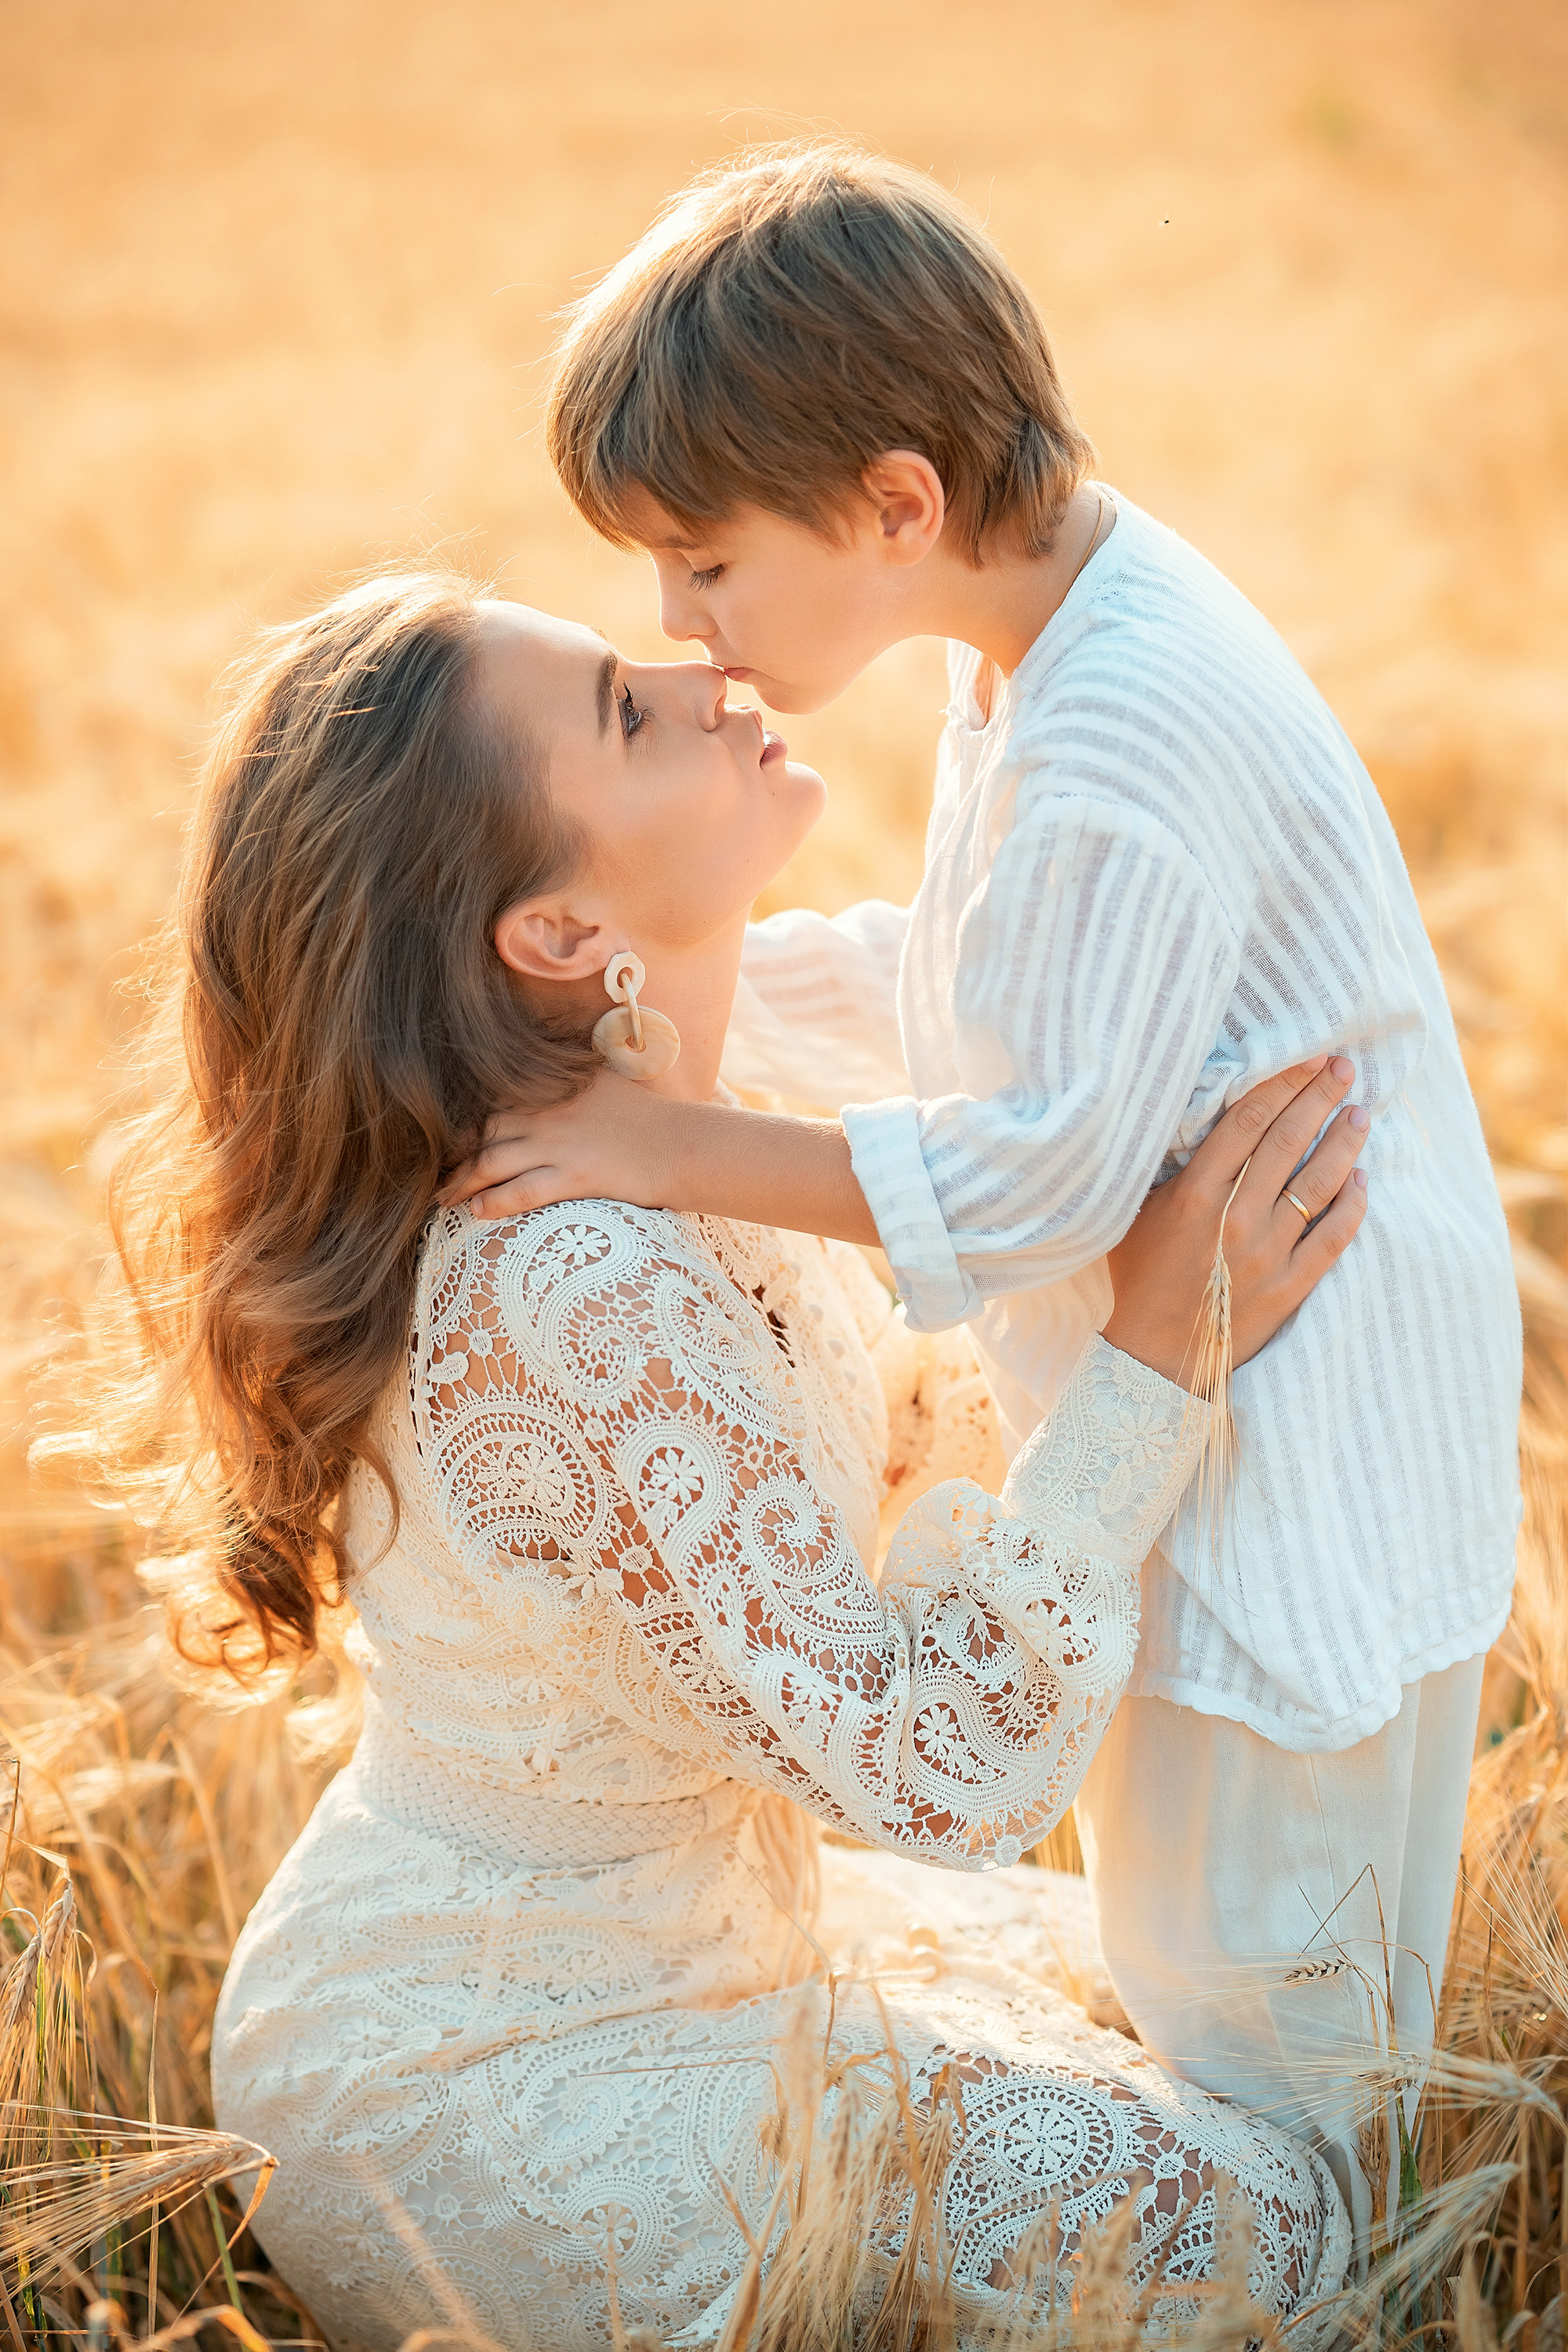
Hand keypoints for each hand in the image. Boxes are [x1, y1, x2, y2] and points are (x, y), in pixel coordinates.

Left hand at [440, 1069, 679, 1217]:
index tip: (440, 1134)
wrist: (678, 1143)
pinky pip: (523, 1190)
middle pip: (480, 1132)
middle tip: (431, 1172)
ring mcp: (558, 1145)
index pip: (490, 1099)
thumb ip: (568, 1068)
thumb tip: (549, 1059)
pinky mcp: (573, 1176)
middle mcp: (546, 1114)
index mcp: (550, 1088)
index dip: (460, 1119)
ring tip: (442, 1199)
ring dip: (461, 1181)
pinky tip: (477, 1211)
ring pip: (492, 1161)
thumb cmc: (644, 1113)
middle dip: (451, 1154)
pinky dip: (495, 1201)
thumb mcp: (602, 1077)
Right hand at [1103, 1056, 1368, 1389]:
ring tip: (1360, 1114)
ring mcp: (1267, 1253)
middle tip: (1346, 1069)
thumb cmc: (1138, 1279)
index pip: (1249, 1121)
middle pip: (1288, 1141)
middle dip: (1320, 1097)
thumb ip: (1169, 1170)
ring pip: (1318, 1183)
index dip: (1283, 1084)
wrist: (1152, 1358)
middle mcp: (1236, 1217)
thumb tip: (1198, 1120)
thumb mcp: (1135, 1214)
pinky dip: (1352, 1204)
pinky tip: (1362, 1178)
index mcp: (1194, 1193)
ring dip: (1345, 1142)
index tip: (1310, 1059)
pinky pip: (1334, 1237)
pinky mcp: (1290, 1286)